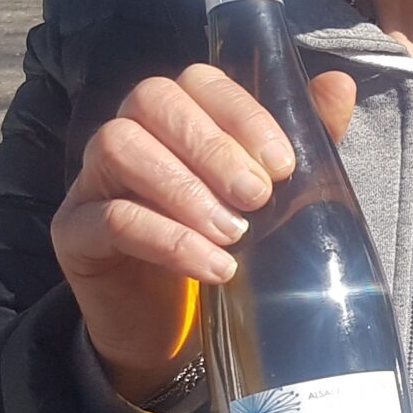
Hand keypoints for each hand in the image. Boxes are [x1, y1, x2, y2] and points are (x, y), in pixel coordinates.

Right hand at [50, 64, 357, 402]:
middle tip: (256, 199)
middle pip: (152, 101)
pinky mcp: (72, 231)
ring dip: (185, 189)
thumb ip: (305, 137)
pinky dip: (168, 239)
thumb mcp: (276, 192)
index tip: (282, 165)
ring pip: (119, 146)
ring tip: (233, 233)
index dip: (241, 114)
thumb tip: (340, 83)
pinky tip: (213, 266)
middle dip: (213, 147)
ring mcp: (92, 178)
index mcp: (178, 113)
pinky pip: (109, 218)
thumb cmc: (228, 245)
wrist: (175, 331)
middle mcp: (128, 132)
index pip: (199, 81)